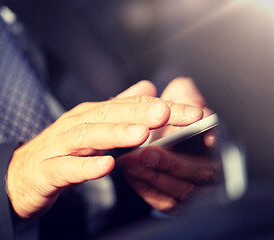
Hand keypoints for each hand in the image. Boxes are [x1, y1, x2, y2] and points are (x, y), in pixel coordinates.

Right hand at [6, 81, 203, 218]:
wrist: (20, 175)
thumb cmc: (59, 150)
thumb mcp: (91, 126)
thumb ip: (117, 108)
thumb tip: (146, 87)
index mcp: (89, 115)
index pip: (128, 107)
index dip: (159, 109)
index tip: (191, 112)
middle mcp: (75, 126)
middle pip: (108, 116)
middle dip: (139, 113)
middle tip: (168, 112)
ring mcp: (59, 147)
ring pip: (87, 137)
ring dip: (114, 134)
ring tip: (141, 134)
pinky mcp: (47, 171)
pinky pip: (66, 169)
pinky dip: (86, 167)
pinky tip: (106, 167)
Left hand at [121, 77, 218, 210]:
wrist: (153, 124)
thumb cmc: (174, 109)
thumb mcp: (183, 94)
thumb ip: (191, 95)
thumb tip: (199, 108)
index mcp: (217, 143)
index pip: (226, 147)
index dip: (218, 144)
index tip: (208, 139)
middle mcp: (210, 168)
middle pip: (199, 172)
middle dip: (172, 163)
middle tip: (148, 152)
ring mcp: (193, 187)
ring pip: (180, 190)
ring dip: (154, 176)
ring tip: (131, 161)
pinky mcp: (174, 200)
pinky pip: (164, 201)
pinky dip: (146, 188)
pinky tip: (130, 172)